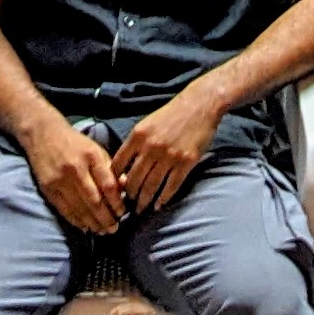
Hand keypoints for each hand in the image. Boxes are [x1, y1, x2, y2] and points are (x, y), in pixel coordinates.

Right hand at [23, 119, 125, 235]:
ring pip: (79, 208)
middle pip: (94, 200)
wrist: (43, 135)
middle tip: (114, 229)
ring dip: (92, 223)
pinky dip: (76, 220)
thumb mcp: (97, 150)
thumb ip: (110, 170)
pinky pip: (64, 209)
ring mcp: (59, 180)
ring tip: (102, 231)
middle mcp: (75, 169)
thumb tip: (125, 190)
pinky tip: (85, 227)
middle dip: (106, 218)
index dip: (116, 203)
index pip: (108, 185)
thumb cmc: (76, 144)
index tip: (122, 213)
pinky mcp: (48, 188)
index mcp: (91, 156)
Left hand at [114, 87, 227, 211]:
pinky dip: (164, 198)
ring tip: (141, 209)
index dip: (114, 181)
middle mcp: (151, 147)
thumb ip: (134, 144)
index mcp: (137, 136)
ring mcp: (169, 156)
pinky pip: (171, 186)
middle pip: (133, 179)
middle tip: (126, 206)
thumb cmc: (171, 114)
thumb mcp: (146, 124)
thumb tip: (123, 168)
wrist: (199, 105)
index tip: (114, 191)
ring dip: (144, 201)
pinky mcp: (186, 162)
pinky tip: (159, 205)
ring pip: (151, 186)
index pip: (118, 165)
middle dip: (128, 196)